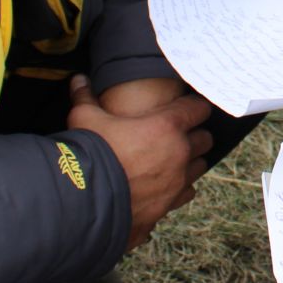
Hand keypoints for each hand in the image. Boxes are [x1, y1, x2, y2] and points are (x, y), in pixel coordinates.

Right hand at [66, 73, 213, 248]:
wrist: (87, 203)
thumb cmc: (90, 154)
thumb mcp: (85, 119)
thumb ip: (85, 97)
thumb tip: (78, 79)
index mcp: (166, 126)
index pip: (198, 108)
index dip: (194, 105)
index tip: (187, 105)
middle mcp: (180, 152)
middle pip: (204, 139)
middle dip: (195, 135)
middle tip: (179, 133)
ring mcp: (178, 181)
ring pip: (199, 166)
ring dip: (190, 161)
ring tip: (174, 159)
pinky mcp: (170, 204)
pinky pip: (187, 191)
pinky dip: (180, 187)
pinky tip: (166, 185)